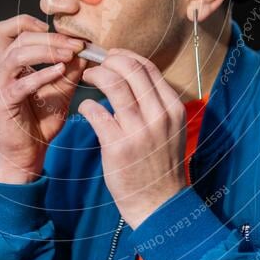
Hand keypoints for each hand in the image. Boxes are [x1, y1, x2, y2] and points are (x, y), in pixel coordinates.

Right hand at [0, 14, 87, 183]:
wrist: (30, 153)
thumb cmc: (41, 121)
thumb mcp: (61, 90)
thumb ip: (71, 70)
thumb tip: (86, 50)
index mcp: (8, 63)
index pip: (9, 30)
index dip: (30, 22)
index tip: (59, 30)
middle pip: (19, 38)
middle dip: (51, 39)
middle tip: (76, 45)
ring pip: (17, 55)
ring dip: (47, 52)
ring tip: (70, 55)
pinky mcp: (1, 103)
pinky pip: (21, 83)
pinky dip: (42, 74)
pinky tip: (60, 71)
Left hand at [78, 49, 186, 228]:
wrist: (158, 203)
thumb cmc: (160, 164)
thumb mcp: (170, 129)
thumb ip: (156, 103)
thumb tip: (133, 74)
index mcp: (173, 108)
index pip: (148, 67)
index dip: (126, 56)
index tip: (112, 56)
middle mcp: (158, 116)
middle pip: (130, 69)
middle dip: (107, 61)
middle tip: (95, 66)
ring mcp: (138, 130)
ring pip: (112, 84)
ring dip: (95, 75)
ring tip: (87, 78)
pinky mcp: (118, 146)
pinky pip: (95, 111)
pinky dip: (86, 104)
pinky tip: (86, 108)